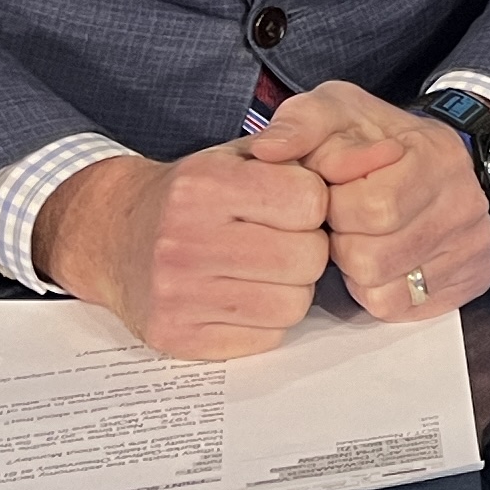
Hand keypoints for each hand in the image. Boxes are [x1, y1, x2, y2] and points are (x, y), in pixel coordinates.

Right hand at [31, 142, 330, 360]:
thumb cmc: (190, 195)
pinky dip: (265, 320)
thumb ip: (300, 151)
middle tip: (280, 241)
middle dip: (306, 249)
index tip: (292, 205)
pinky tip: (239, 294)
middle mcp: (183, 239)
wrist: (113, 236)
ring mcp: (176, 294)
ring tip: (260, 269)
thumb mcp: (236, 156)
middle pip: (307, 258)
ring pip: (292, 305)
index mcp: (203, 185)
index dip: (312, 204)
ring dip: (289, 288)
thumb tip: (376, 156)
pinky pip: (265, 338)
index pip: (309, 201)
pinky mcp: (176, 336)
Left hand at [255, 79, 489, 324]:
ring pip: (382, 289)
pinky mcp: (471, 278)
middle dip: (342, 241)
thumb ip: (299, 125)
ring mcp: (473, 244)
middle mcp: (465, 203)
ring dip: (355, 269)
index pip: (371, 208)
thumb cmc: (375, 138)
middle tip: (344, 221)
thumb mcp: (336, 112)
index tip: (333, 192)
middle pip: (372, 257)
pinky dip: (377, 291)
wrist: (433, 156)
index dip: (333, 207)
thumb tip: (268, 151)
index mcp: (436, 155)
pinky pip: (400, 307)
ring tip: (360, 239)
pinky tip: (381, 261)